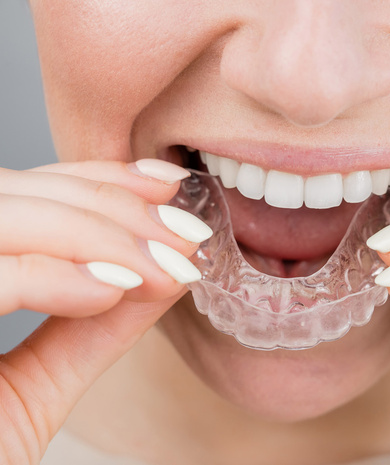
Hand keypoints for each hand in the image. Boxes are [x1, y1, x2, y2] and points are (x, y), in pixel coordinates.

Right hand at [0, 159, 208, 463]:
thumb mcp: (34, 387)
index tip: (169, 188)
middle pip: (10, 193)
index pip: (19, 195)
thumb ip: (93, 326)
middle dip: (111, 204)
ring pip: (0, 216)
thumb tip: (169, 268)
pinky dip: (53, 274)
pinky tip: (113, 289)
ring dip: (97, 234)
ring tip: (163, 266)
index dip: (97, 181)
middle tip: (183, 233)